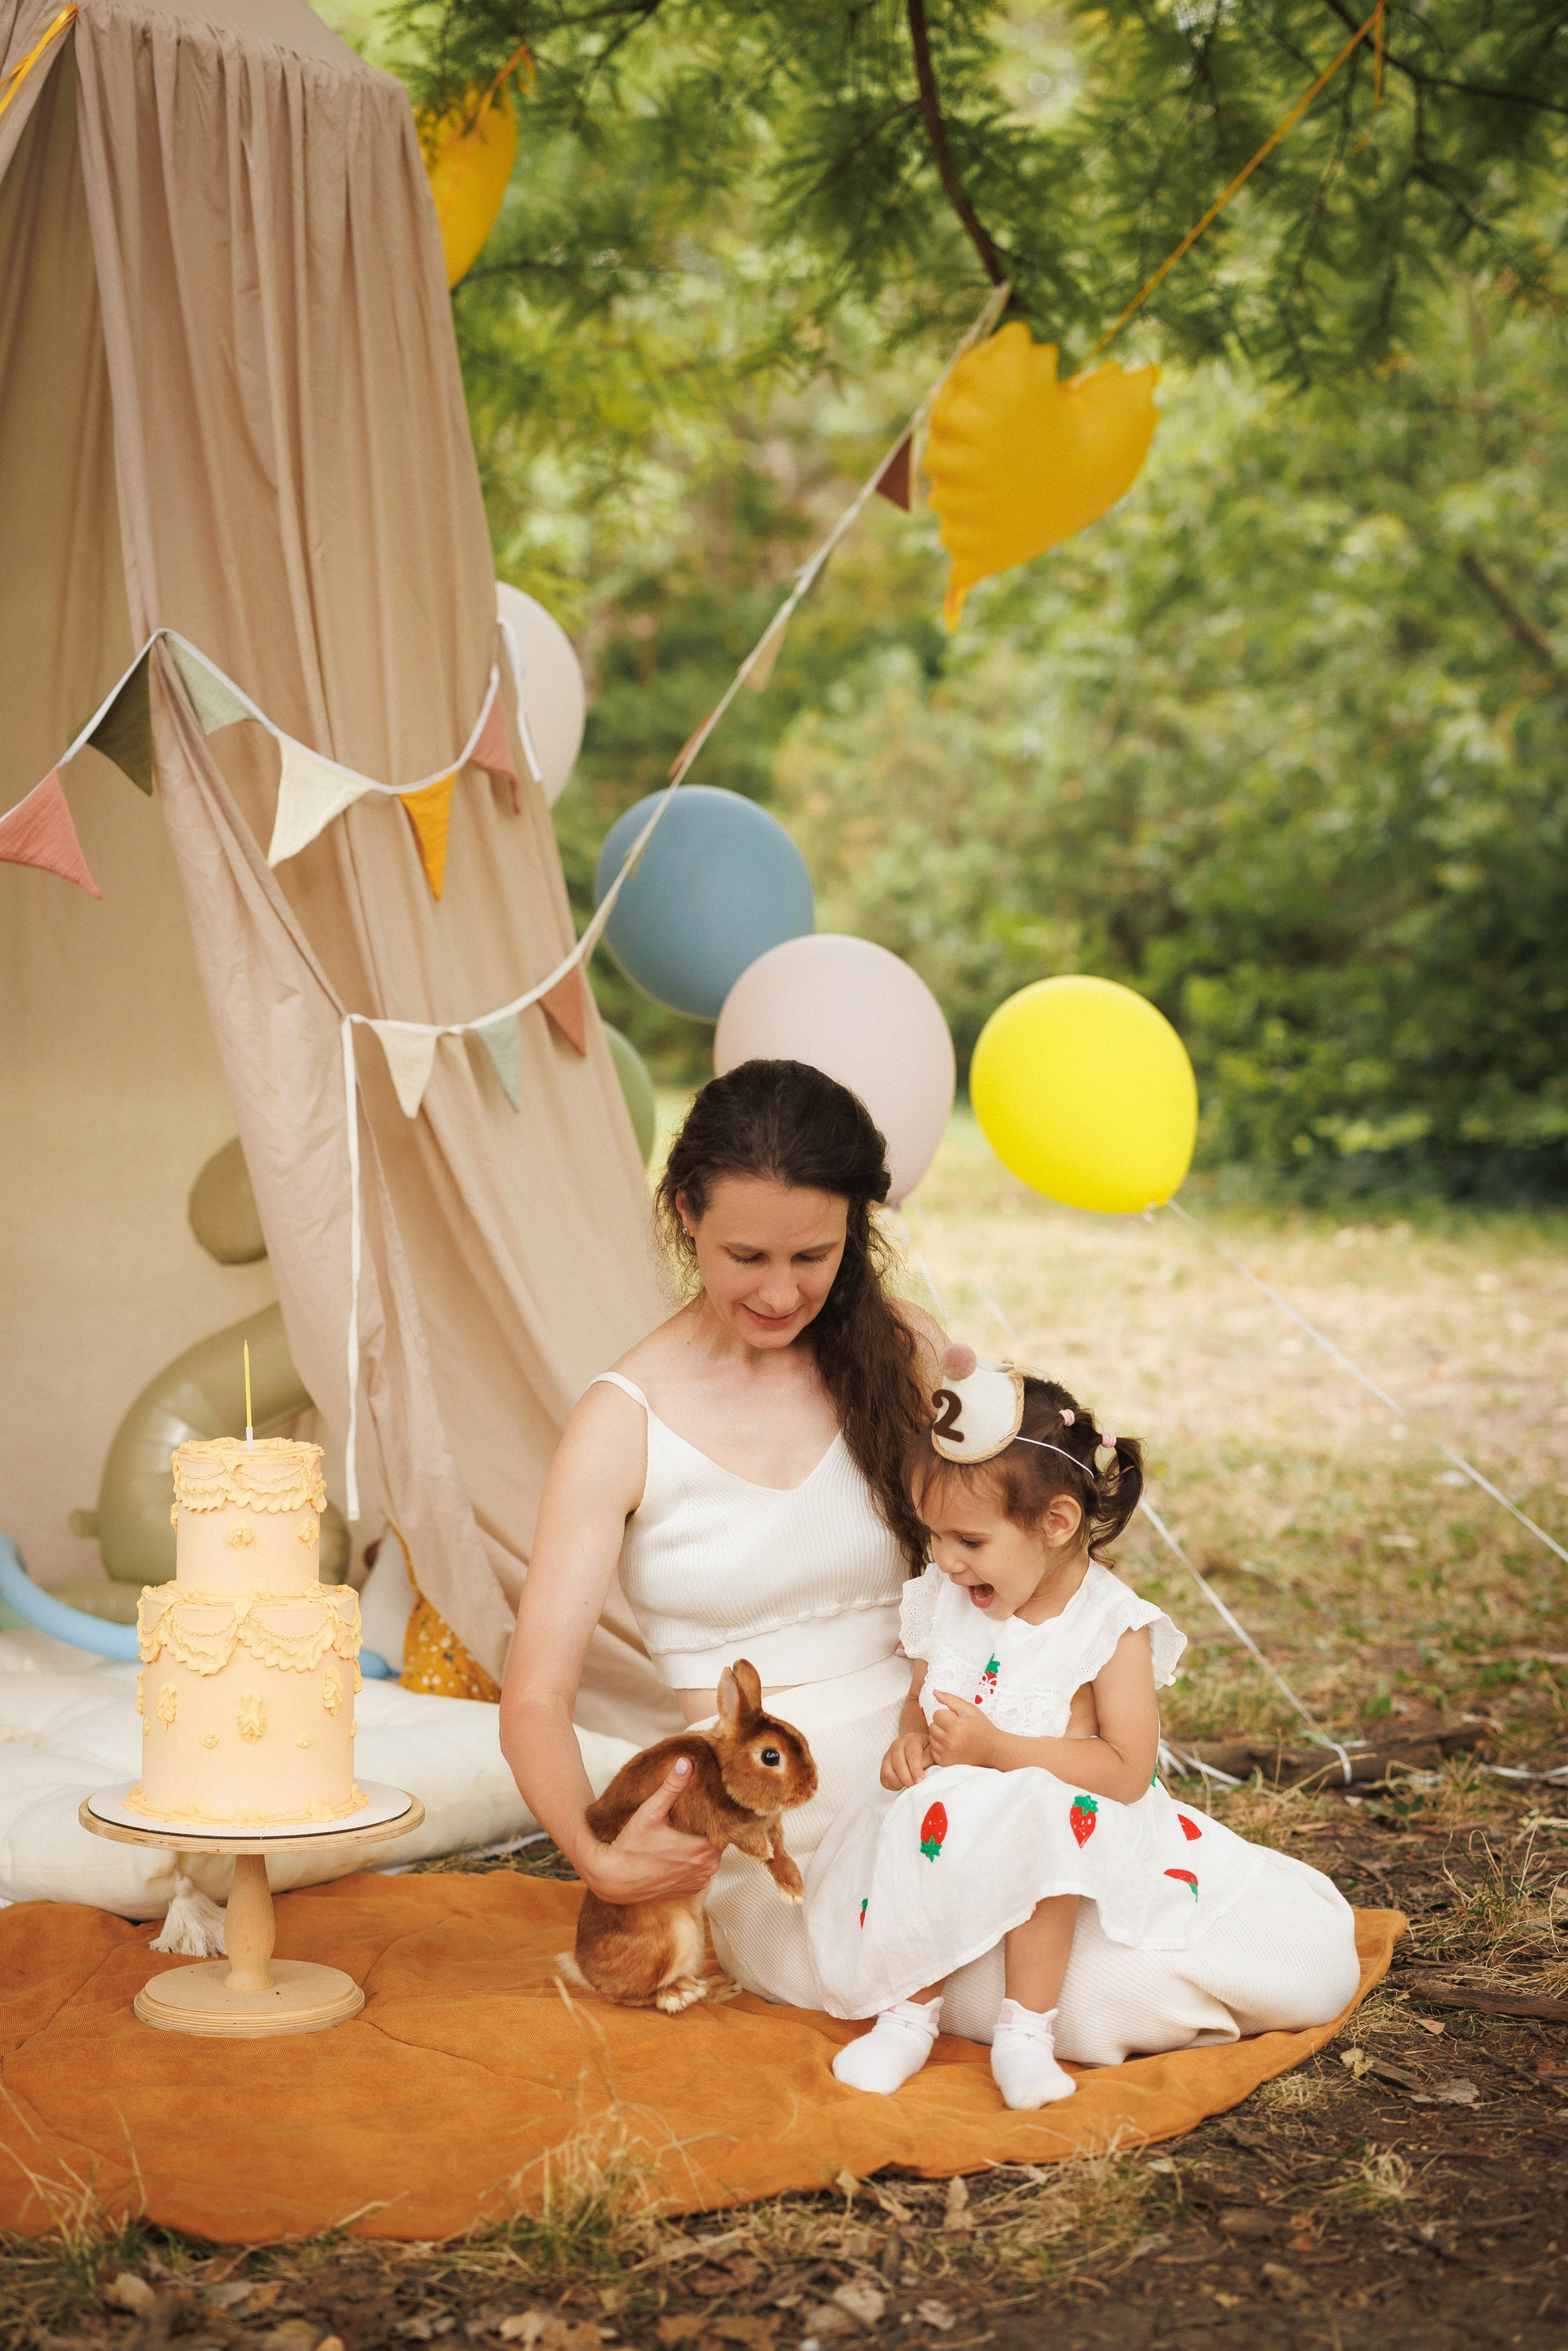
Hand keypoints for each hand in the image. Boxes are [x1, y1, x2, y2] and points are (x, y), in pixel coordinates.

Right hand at [579, 1757, 720, 1903]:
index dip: (716, 1814)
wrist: (614, 1879)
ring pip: (711, 1854)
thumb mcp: (651, 1812)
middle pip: (718, 1839)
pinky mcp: (692, 1889)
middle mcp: (708, 1867)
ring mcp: (700, 1881)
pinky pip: (702, 1869)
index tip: (708, 1804)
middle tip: (694, 1814)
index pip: (724, 1825)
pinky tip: (682, 1851)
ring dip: (702, 1845)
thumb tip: (687, 1761)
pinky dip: (695, 1860)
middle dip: (708, 1828)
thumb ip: (672, 1787)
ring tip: (688, 1831)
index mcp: (705, 1848)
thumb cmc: (631, 1845)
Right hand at [880, 1731, 930, 1789]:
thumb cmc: (929, 1752)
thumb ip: (929, 1762)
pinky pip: (883, 1778)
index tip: (920, 1781)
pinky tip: (902, 1784)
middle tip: (915, 1787)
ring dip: (898, 1783)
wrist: (920, 1749)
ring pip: (887, 1772)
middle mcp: (898, 1744)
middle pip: (898, 1764)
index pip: (912, 1754)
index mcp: (912, 1739)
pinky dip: (892, 1785)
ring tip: (909, 1785)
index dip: (916, 1769)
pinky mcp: (884, 1763)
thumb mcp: (933, 1754)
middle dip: (907, 1779)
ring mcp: (889, 1753)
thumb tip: (922, 1776)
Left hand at [928, 1694, 1002, 1770]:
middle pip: (932, 1726)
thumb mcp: (970, 1709)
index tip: (957, 1719)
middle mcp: (950, 1741)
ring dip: (940, 1736)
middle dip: (942, 1725)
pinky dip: (940, 1748)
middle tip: (956, 1728)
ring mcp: (947, 1754)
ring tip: (954, 1737)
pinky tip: (952, 1747)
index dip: (947, 1715)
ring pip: (931, 1739)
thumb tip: (934, 1691)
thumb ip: (951, 1699)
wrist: (992, 1750)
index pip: (937, 1714)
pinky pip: (933, 1751)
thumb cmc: (982, 1727)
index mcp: (956, 1726)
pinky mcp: (946, 1763)